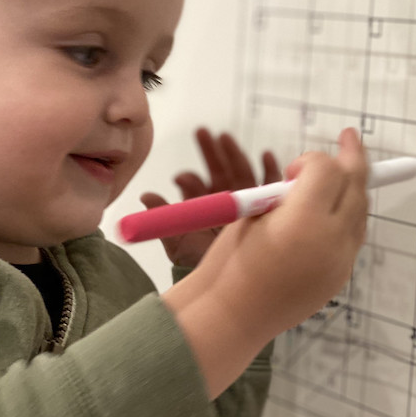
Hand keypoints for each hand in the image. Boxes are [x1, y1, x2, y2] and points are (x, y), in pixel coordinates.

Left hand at [140, 128, 278, 266]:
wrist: (233, 285)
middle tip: (202, 132)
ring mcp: (247, 202)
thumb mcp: (179, 242)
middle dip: (211, 151)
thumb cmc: (203, 263)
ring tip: (225, 137)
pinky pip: (270, 185)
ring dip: (234, 153)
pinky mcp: (268, 207)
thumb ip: (165, 217)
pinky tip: (267, 154)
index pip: (196, 186)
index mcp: (204, 205)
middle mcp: (225, 200)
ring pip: (242, 172)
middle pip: (219, 170)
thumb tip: (145, 195)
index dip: (189, 178)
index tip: (181, 177)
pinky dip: (270, 168)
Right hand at [196, 127, 368, 333]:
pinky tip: (337, 207)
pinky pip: (354, 236)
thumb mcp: (253, 213)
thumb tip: (308, 178)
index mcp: (302, 219)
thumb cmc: (231, 261)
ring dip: (353, 187)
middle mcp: (331, 239)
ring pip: (360, 211)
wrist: (232, 316)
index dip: (311, 159)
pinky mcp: (341, 277)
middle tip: (349, 138)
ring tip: (345, 171)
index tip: (292, 167)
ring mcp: (341, 261)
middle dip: (352, 159)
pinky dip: (349, 215)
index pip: (326, 169)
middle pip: (354, 185)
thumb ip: (286, 194)